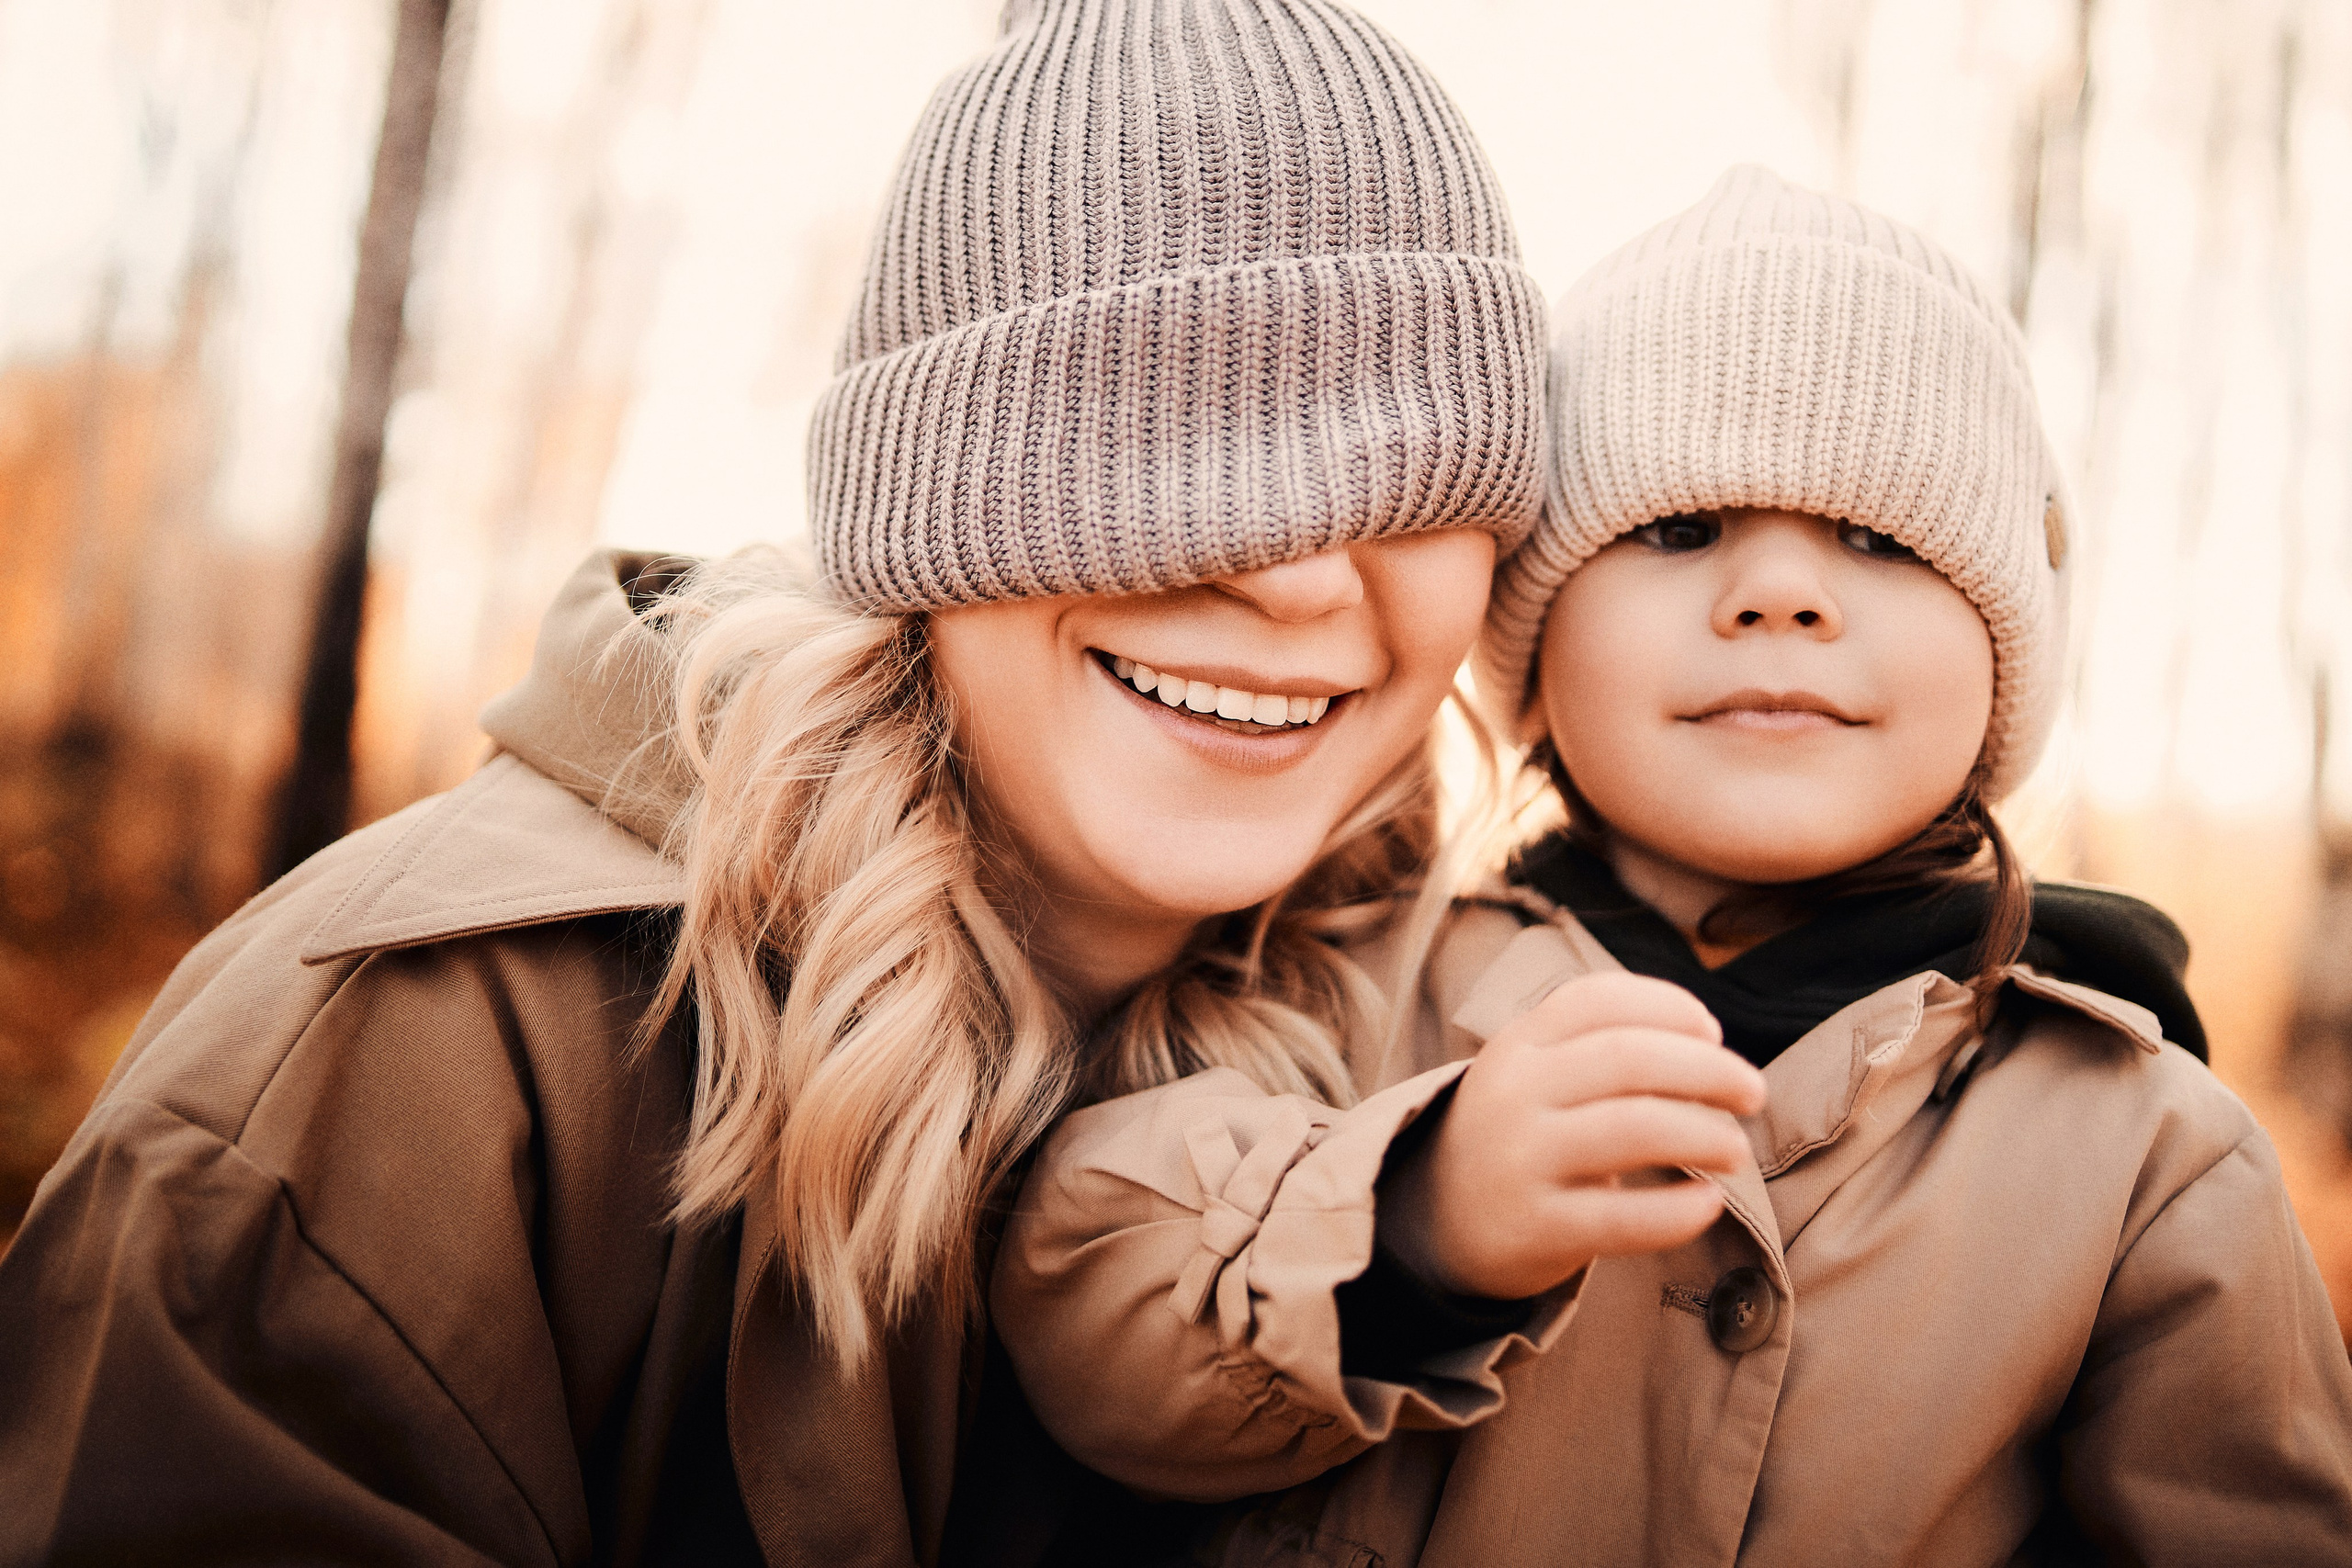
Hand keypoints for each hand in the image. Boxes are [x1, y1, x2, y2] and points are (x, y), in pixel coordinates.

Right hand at [1379, 972, 1766, 1299]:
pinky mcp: (1535, 1227)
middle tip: (1754, 1093)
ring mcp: (1520, 1160)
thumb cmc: (1523, 1134)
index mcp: (1519, 1043)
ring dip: (1705, 1134)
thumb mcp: (1536, 1072)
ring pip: (1633, 1130)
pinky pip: (1621, 1218)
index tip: (1713, 1031)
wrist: (1441, 1220)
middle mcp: (1514, 1092)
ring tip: (1735, 1151)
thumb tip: (1710, 1039)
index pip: (1599, 998)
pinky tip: (1709, 1205)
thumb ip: (1602, 1044)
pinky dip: (1678, 1211)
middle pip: (1629, 1058)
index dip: (1670, 1005)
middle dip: (1709, 1070)